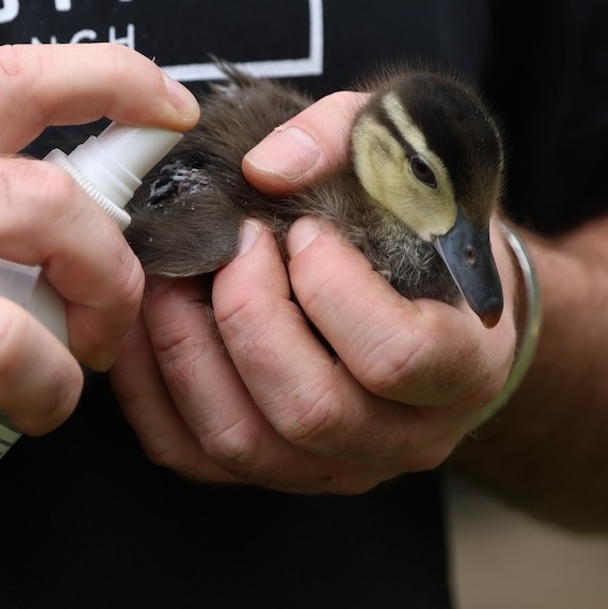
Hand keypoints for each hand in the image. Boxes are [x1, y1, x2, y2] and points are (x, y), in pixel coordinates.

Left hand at [110, 90, 516, 493]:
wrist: (433, 288)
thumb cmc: (421, 217)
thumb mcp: (409, 150)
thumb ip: (345, 139)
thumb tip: (265, 169)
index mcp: (464, 365)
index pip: (397, 357)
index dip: (333, 290)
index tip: (306, 230)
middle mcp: (407, 434)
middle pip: (311, 411)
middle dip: (248, 317)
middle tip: (233, 247)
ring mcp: (337, 465)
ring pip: (243, 442)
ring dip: (187, 353)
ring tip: (172, 280)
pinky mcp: (273, 469)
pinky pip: (193, 455)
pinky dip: (151, 392)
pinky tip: (144, 326)